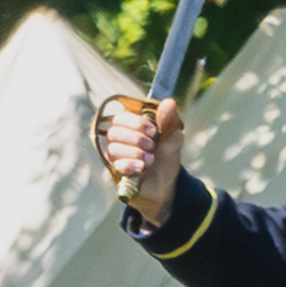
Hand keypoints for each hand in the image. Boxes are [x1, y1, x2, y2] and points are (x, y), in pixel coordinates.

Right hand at [101, 98, 184, 226]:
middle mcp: (120, 140)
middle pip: (113, 131)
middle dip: (135, 138)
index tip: (153, 131)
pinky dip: (131, 165)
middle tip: (152, 146)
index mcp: (131, 127)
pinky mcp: (115, 172)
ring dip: (135, 153)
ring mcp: (116, 156)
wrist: (167, 185)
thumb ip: (169, 120)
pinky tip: (142, 168)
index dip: (136, 122)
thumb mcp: (173, 138)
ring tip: (150, 160)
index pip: (121, 117)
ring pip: (113, 148)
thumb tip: (168, 101)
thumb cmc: (167, 159)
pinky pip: (115, 164)